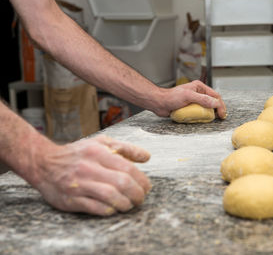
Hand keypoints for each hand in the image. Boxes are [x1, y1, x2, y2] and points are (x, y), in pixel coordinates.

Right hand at [31, 135, 150, 215]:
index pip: (128, 168)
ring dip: (125, 203)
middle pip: (122, 183)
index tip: (146, 187)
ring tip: (129, 205)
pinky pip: (95, 208)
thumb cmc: (77, 154)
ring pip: (111, 196)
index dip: (142, 180)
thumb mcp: (100, 143)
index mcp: (98, 152)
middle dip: (137, 194)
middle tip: (141, 198)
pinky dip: (109, 210)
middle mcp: (89, 167)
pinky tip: (114, 209)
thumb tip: (147, 157)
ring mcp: (79, 184)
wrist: (44, 163)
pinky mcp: (71, 199)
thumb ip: (125, 148)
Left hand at [156, 80, 226, 118]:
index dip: (220, 105)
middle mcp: (198, 93)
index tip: (222, 114)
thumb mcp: (189, 97)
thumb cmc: (171, 97)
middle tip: (220, 117)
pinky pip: (199, 112)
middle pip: (212, 102)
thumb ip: (203, 99)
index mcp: (199, 87)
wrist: (160, 103)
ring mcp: (194, 101)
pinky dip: (202, 116)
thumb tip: (215, 103)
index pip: (215, 96)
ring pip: (206, 108)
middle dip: (217, 109)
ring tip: (213, 118)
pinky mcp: (190, 107)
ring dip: (210, 113)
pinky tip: (203, 119)